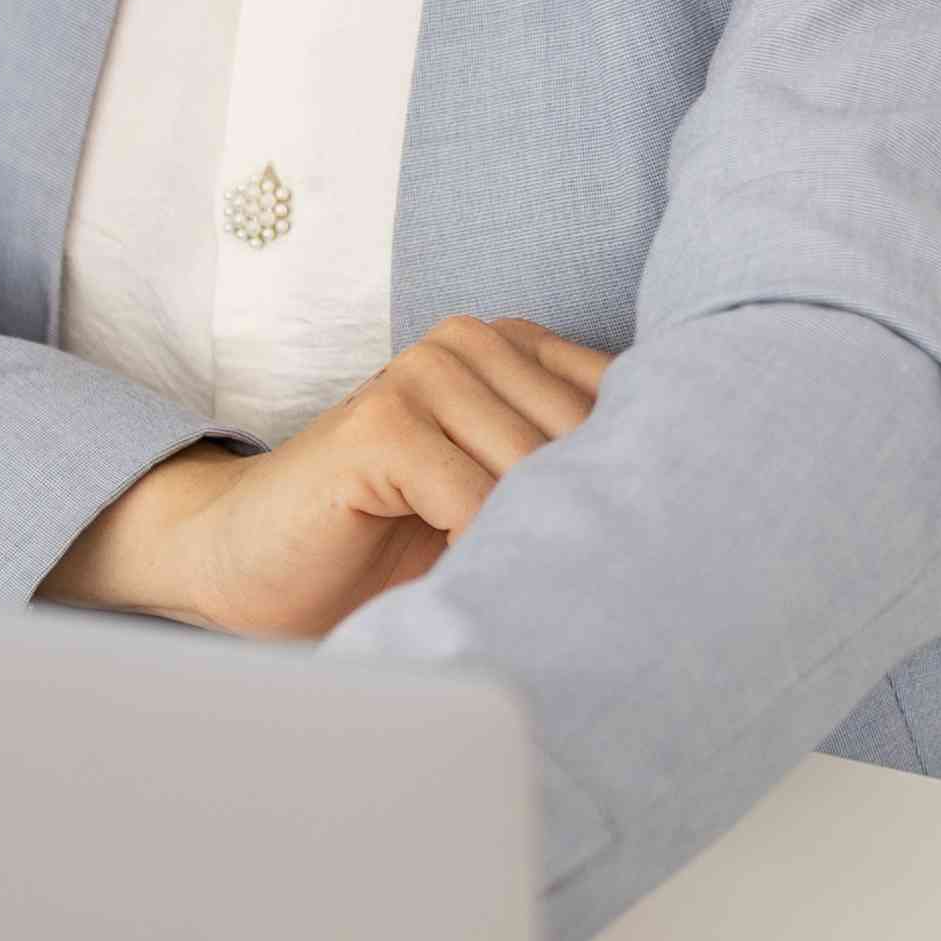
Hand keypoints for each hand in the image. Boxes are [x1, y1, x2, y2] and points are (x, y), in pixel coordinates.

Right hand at [38, 315, 613, 640]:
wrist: (247, 563)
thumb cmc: (382, 543)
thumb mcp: (496, 501)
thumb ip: (566, 477)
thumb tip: (693, 507)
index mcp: (509, 345)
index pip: (627, 399)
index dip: (647, 475)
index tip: (661, 545)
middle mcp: (469, 342)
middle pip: (589, 439)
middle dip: (596, 518)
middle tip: (601, 593)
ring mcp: (420, 375)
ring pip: (538, 471)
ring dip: (539, 544)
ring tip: (530, 598)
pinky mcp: (380, 426)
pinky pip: (475, 501)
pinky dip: (483, 557)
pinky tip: (468, 588)